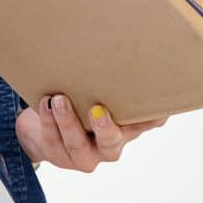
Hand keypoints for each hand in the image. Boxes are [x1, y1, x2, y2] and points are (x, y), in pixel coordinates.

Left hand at [15, 94, 166, 172]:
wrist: (47, 128)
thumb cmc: (82, 106)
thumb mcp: (101, 95)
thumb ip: (114, 83)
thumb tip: (134, 46)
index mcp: (126, 130)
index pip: (144, 124)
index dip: (152, 119)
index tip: (157, 110)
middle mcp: (109, 147)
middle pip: (110, 143)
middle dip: (104, 128)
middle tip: (97, 109)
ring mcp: (83, 156)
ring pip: (76, 143)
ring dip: (67, 121)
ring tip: (59, 99)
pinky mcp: (59, 157)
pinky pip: (53, 141)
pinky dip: (48, 121)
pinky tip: (46, 104)